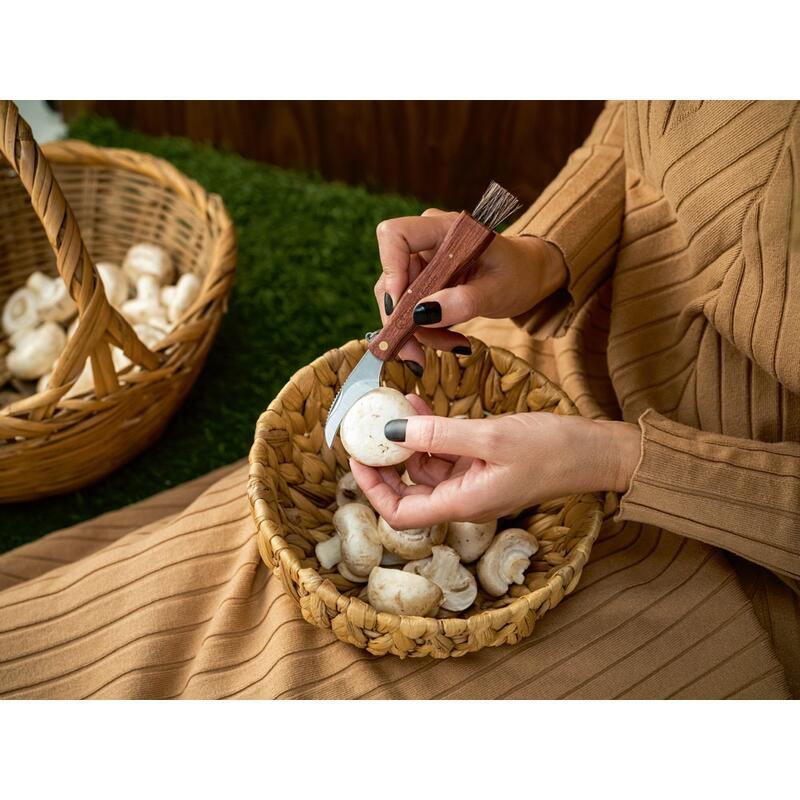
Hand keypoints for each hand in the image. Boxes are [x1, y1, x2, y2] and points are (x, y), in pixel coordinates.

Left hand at [350, 395, 640, 528]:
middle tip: (367, 429)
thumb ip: (440, 434)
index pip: (402, 513)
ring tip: (399, 403)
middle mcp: (464, 499)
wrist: (594, 452)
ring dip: (409, 437)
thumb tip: (392, 430)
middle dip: (386, 460)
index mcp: (464, 504)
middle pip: (409, 490)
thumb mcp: (491, 437)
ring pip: (426, 466)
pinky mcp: (483, 465)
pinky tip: (422, 406)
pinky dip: (432, 431)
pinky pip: (447, 452)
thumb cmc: (551, 449)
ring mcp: (473, 482)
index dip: (374, 490)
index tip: (357, 459)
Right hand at [373, 210, 566, 369]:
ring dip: (418, 332)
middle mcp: (426, 242)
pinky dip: (427, 331)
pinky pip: (411, 310)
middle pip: (391, 279)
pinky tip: (453, 340)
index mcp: (444, 229)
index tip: (402, 309)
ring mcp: (422, 262)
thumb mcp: (496, 291)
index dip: (390, 271)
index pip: (395, 235)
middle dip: (402, 320)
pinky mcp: (424, 282)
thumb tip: (422, 315)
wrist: (528, 276)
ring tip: (453, 345)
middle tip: (417, 356)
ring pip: (398, 301)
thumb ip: (462, 302)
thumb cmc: (518, 273)